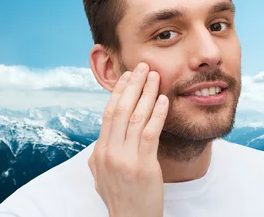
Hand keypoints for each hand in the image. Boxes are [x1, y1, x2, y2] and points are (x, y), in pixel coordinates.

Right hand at [88, 62, 168, 216]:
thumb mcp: (103, 174)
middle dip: (133, 85)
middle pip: (121, 110)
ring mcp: (125, 159)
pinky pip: (151, 133)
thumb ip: (104, 152)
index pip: (109, 114)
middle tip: (142, 66)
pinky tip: (163, 100)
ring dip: (147, 93)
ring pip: (136, 117)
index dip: (119, 92)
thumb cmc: (122, 197)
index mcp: (99, 152)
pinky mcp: (143, 166)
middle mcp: (109, 152)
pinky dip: (157, 113)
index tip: (127, 75)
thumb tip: (106, 134)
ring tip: (155, 76)